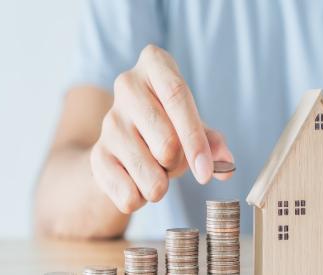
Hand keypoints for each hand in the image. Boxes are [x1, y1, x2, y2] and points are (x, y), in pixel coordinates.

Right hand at [90, 45, 233, 213]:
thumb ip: (213, 141)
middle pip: (167, 143)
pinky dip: (141, 199)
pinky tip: (137, 181)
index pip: (176, 96)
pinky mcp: (96, 155)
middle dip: (179, 165)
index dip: (195, 140)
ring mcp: (108, 120)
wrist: (126, 140)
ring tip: (156, 169)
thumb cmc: (169, 124)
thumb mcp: (194, 123)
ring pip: (150, 175)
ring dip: (161, 184)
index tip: (205, 174)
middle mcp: (127, 85)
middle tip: (174, 160)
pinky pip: (128, 195)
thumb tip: (226, 166)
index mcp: (155, 64)